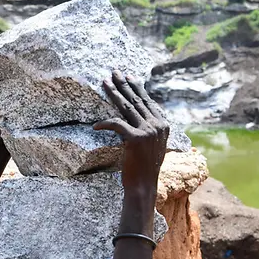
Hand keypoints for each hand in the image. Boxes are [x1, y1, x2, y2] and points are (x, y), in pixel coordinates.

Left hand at [93, 70, 169, 193]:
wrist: (144, 186)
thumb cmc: (144, 169)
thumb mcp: (152, 146)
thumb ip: (149, 130)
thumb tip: (137, 116)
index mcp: (163, 125)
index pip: (147, 102)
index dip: (137, 88)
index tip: (128, 77)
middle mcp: (158, 126)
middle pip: (136, 100)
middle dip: (124, 84)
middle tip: (114, 72)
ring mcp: (148, 131)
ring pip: (126, 107)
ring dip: (114, 93)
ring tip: (104, 82)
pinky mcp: (136, 139)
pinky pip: (117, 124)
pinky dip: (105, 123)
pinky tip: (95, 125)